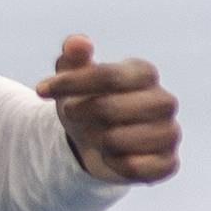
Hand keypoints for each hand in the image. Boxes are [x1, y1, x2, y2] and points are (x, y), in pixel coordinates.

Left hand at [35, 34, 180, 184]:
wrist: (94, 140)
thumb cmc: (85, 100)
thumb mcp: (73, 76)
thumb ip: (73, 56)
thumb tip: (77, 42)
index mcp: (144, 73)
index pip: (108, 76)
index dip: (70, 83)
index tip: (40, 90)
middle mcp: (164, 101)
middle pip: (110, 109)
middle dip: (80, 114)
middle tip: (72, 114)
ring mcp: (170, 133)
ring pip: (118, 140)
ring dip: (95, 140)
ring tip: (96, 135)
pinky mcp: (168, 163)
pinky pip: (135, 168)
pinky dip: (113, 164)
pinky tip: (110, 156)